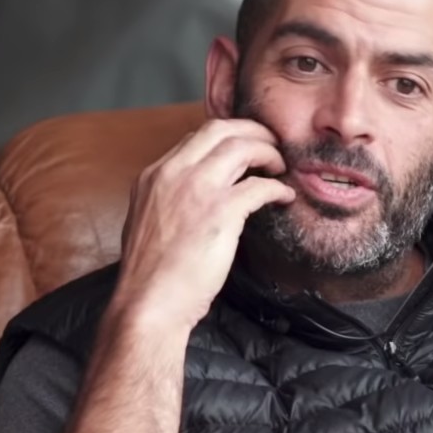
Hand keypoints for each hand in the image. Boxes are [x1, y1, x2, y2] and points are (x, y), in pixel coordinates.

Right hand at [110, 118, 294, 332]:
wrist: (148, 303)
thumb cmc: (149, 275)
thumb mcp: (147, 222)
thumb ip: (168, 200)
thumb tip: (191, 199)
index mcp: (153, 175)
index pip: (195, 137)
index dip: (226, 136)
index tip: (245, 145)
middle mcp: (173, 173)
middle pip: (221, 129)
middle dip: (252, 130)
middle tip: (271, 143)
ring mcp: (197, 189)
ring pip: (242, 147)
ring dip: (268, 152)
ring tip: (281, 165)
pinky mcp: (221, 212)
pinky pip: (260, 186)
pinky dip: (277, 188)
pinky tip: (284, 197)